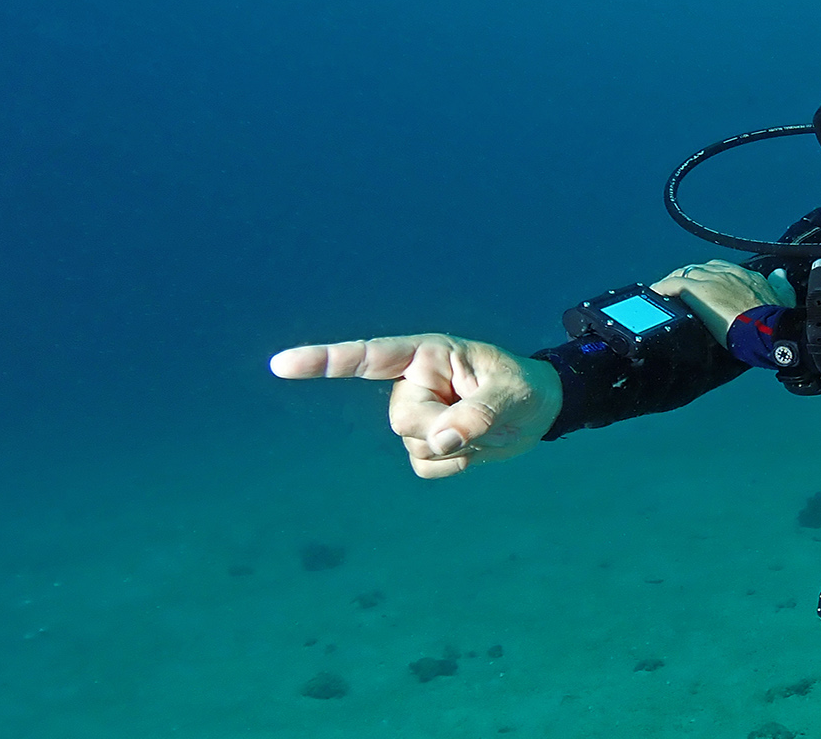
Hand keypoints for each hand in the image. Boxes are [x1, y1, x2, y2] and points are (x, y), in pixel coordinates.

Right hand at [269, 334, 560, 478]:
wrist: (539, 412)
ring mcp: (415, 414)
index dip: (324, 361)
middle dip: (442, 427)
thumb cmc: (525, 389)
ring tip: (484, 425)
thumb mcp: (511, 397)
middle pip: (402, 418)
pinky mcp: (423, 442)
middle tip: (484, 415)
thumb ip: (477, 415)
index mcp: (428, 355)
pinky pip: (426, 466)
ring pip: (413, 444)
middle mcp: (413, 382)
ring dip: (454, 447)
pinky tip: (474, 447)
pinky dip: (454, 465)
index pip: (369, 357)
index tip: (281, 364)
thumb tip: (439, 441)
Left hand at [651, 260, 795, 344]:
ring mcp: (709, 280)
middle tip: (681, 290)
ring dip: (674, 282)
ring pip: (684, 273)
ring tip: (666, 292)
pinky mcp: (696, 291)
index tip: (704, 284)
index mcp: (744, 274)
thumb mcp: (783, 297)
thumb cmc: (775, 318)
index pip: (720, 268)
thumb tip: (779, 274)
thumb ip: (780, 284)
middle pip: (699, 268)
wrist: (767, 329)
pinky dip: (662, 288)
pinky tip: (656, 293)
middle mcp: (725, 273)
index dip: (709, 275)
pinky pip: (672, 284)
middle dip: (689, 277)